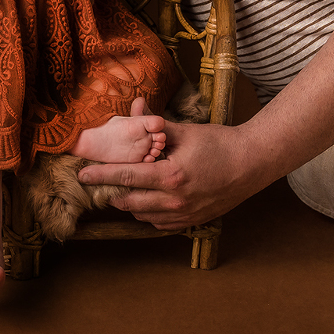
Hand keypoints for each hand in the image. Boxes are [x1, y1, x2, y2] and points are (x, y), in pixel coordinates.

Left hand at [75, 119, 271, 229]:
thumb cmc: (220, 143)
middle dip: (111, 192)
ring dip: (129, 204)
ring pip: (142, 215)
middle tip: (99, 183)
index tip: (82, 174)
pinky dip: (147, 213)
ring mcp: (184, 215)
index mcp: (171, 176)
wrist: (251, 164)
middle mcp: (175, 200)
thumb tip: (136, 110)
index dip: (101, 175)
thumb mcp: (186, 132)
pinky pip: (159, 224)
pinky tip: (146, 200)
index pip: (126, 177)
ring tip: (122, 189)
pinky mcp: (192, 221)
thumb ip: (156, 126)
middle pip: (129, 202)